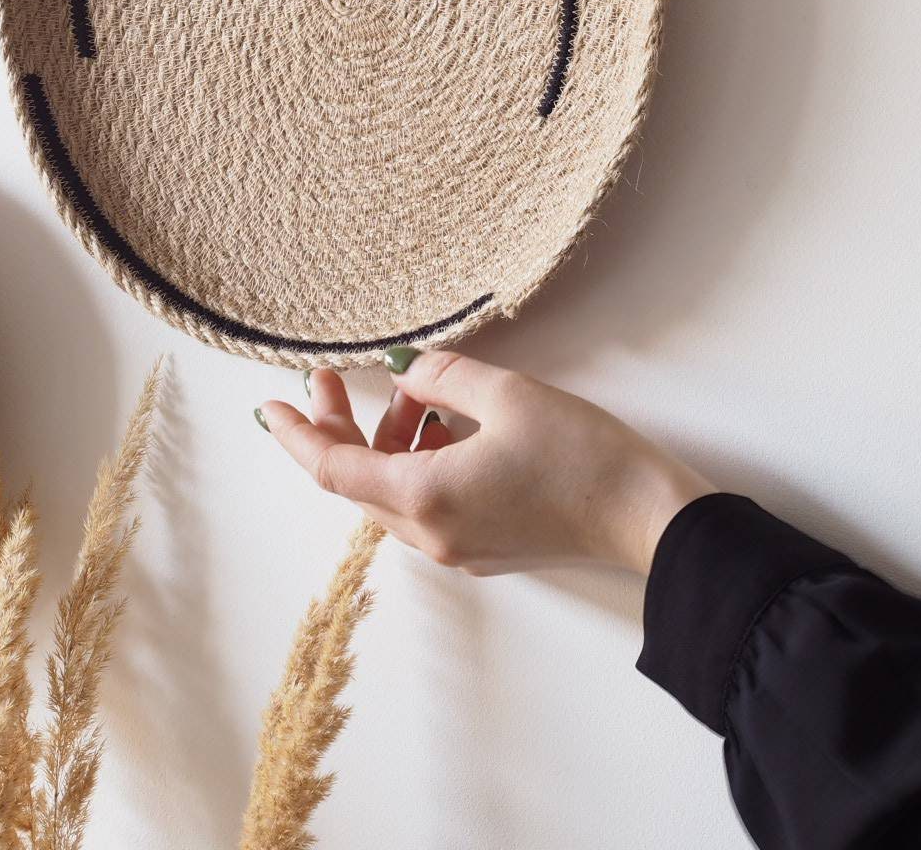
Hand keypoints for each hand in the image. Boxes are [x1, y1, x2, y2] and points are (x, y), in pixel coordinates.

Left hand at [258, 350, 713, 575]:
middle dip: (337, 427)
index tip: (270, 407)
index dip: (297, 435)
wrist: (649, 519)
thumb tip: (406, 373)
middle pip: (355, 481)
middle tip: (329, 377)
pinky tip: (442, 426)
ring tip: (415, 394)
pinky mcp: (484, 547)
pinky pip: (424, 503)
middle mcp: (431, 532)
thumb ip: (441, 377)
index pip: (331, 469)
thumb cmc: (584, 456)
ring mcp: (457, 547)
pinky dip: (416, 462)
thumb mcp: (506, 393)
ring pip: (390, 491)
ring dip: (385, 441)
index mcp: (423, 497)